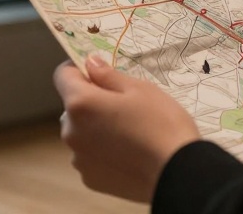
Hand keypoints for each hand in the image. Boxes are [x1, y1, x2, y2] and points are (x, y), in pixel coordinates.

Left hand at [53, 54, 200, 202]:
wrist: (180, 174)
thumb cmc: (161, 124)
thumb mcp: (139, 89)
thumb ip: (108, 75)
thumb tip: (90, 63)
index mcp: (80, 103)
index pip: (63, 75)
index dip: (79, 69)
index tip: (98, 74)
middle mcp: (71, 131)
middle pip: (73, 107)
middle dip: (91, 101)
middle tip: (123, 106)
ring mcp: (79, 158)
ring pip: (81, 133)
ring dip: (95, 128)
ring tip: (129, 133)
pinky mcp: (90, 179)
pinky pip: (90, 156)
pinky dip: (102, 152)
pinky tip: (128, 154)